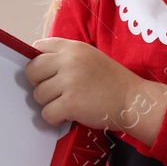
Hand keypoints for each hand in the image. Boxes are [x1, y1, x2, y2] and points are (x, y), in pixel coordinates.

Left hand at [27, 37, 166, 144]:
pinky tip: (68, 116)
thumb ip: (66, 57)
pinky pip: (46, 113)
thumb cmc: (113, 82)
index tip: (46, 74)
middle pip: (32, 71)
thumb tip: (39, 67)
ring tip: (68, 104)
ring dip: (49, 103)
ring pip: (38, 95)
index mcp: (74, 47)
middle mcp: (69, 60)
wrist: (133, 101)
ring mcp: (69, 82)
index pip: (39, 47)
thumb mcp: (90, 57)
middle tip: (55, 92)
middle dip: (39, 84)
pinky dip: (54, 118)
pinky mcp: (70, 103)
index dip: (39, 63)